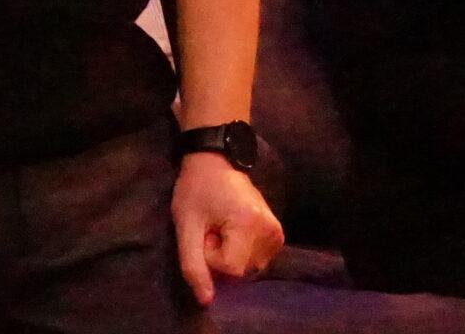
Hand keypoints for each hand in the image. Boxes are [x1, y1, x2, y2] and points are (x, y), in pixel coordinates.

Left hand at [171, 154, 284, 306]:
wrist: (215, 162)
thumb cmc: (197, 190)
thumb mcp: (186, 226)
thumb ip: (194, 265)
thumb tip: (206, 301)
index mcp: (251, 225)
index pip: (230, 269)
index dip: (210, 256)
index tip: (204, 233)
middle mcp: (271, 231)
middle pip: (242, 272)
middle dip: (220, 258)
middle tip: (211, 230)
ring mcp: (278, 233)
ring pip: (249, 270)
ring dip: (230, 257)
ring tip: (220, 229)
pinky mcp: (277, 235)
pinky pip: (256, 261)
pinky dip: (241, 254)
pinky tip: (232, 232)